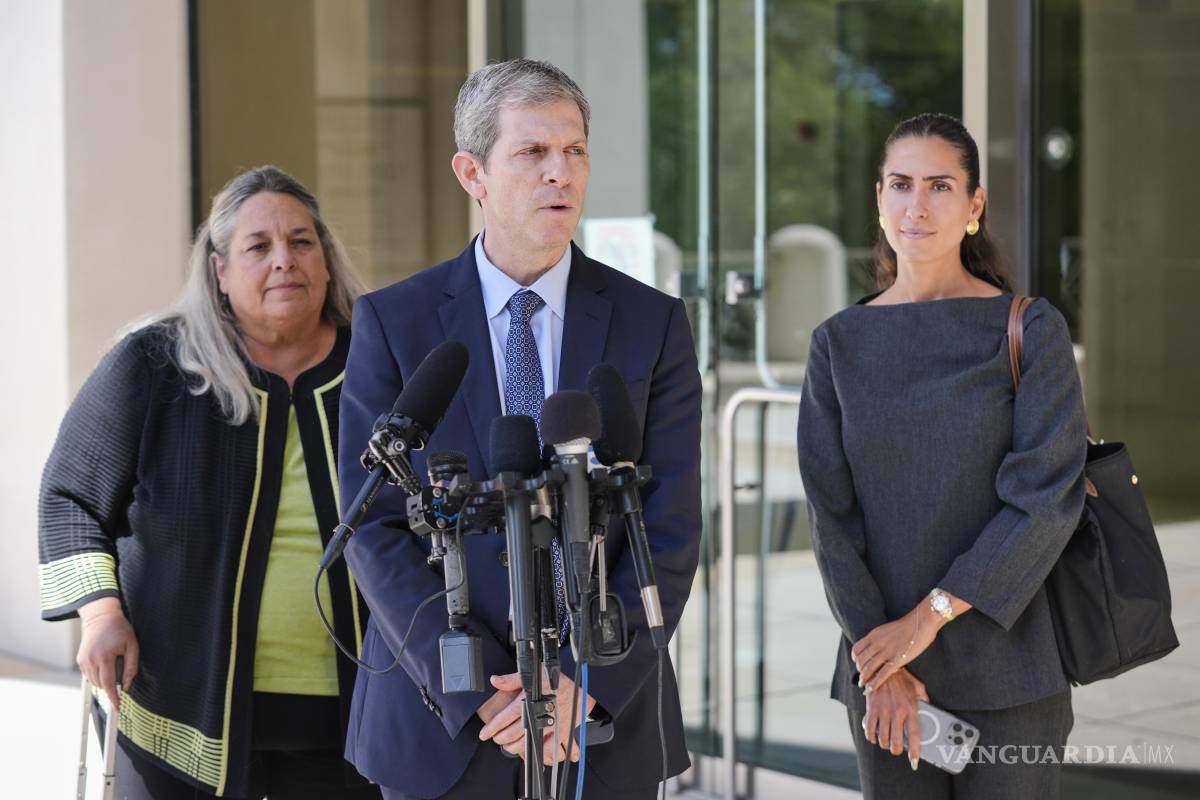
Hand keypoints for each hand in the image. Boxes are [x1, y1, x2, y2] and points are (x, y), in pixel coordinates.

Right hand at [77, 597, 138, 710]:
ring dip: (104, 682)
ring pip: (94, 682)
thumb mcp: (132, 646)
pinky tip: (105, 665)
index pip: (108, 684)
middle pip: (101, 684)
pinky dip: (98, 676)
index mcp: (104, 657)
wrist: (100, 617)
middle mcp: (90, 660)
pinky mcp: (80, 660)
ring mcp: (83, 660)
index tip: (117, 708)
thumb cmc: (119, 629)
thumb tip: (127, 685)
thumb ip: (131, 667)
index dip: (113, 698)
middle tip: (121, 680)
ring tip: (114, 667)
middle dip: (111, 687)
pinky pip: (89, 675)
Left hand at [478, 669, 596, 764]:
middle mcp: (540, 714)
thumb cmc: (555, 681)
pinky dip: (540, 755)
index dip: (493, 727)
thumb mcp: (533, 674)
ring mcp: (551, 725)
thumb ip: (512, 679)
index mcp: (530, 700)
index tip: (484, 734)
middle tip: (496, 739)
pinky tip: (531, 754)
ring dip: (516, 748)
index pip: (506, 717)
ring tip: (509, 746)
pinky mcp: (561, 732)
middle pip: (515, 733)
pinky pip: (549, 748)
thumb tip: (495, 680)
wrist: (579, 688)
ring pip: (528, 742)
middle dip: (502, 738)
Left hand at [853, 590, 969, 691]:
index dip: (855, 658)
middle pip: (861, 661)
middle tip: (861, 677)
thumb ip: (878, 639)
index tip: (857, 663)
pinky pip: (882, 674)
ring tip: (864, 684)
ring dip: (864, 678)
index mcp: (874, 635)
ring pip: (869, 669)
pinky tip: (871, 688)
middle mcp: (877, 643)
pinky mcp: (897, 660)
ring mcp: (887, 652)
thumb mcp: (886, 630)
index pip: (857, 649)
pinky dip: (874, 683)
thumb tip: (874, 647)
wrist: (920, 622)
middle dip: (860, 671)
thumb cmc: (906, 626)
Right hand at [861, 668, 928, 767]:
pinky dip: (871, 737)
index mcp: (911, 708)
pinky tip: (874, 736)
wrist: (883, 666)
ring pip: (883, 738)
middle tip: (897, 750)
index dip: (915, 751)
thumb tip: (932, 710)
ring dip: (884, 744)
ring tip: (886, 743)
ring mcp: (883, 711)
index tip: (914, 761)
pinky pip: (870, 729)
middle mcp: (897, 711)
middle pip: (897, 741)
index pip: (914, 734)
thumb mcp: (918, 687)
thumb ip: (925, 700)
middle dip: (896, 750)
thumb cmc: (902, 677)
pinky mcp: (871, 708)